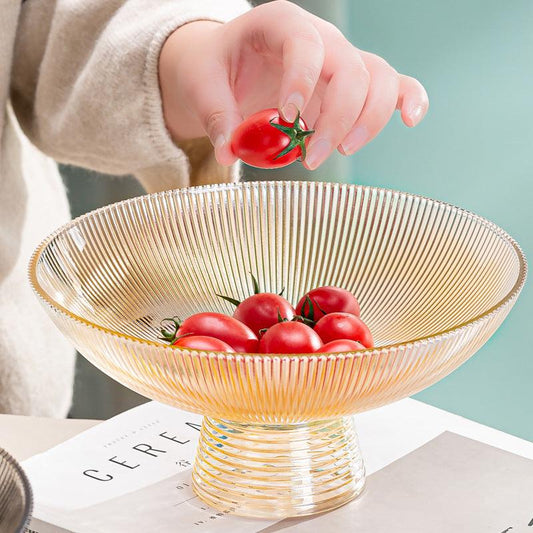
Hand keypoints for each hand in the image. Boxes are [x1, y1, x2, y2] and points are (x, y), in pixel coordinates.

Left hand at [159, 1, 428, 168]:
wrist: (228, 65)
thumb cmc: (215, 68)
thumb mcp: (201, 84)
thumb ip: (215, 115)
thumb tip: (228, 151)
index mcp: (280, 23)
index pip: (305, 44)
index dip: (302, 80)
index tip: (287, 117)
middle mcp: (320, 37)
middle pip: (351, 69)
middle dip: (337, 119)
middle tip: (312, 159)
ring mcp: (341, 60)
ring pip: (378, 79)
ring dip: (368, 121)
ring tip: (340, 151)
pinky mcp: (352, 84)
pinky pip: (391, 85)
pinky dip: (407, 100)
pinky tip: (411, 119)